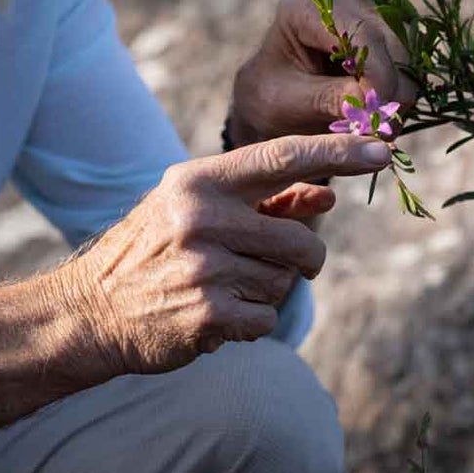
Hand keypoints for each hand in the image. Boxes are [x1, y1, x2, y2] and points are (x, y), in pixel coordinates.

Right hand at [51, 132, 392, 375]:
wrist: (91, 310)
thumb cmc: (154, 250)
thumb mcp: (197, 208)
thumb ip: (264, 200)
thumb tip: (329, 191)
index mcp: (199, 181)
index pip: (283, 157)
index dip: (338, 153)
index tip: (382, 150)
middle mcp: (201, 218)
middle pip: (301, 239)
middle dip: (303, 258)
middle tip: (276, 263)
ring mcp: (204, 268)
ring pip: (286, 283)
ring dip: (268, 290)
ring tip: (224, 286)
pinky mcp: (207, 314)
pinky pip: (267, 318)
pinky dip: (251, 322)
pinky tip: (215, 314)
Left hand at [226, 0, 418, 146]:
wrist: (270, 101)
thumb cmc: (270, 100)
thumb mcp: (290, 104)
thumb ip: (328, 100)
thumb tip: (375, 106)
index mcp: (304, 6)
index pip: (359, 31)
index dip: (378, 72)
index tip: (378, 113)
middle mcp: (342, 1)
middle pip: (390, 40)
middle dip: (392, 88)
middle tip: (384, 130)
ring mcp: (367, 15)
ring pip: (406, 54)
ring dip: (399, 94)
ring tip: (379, 128)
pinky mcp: (384, 37)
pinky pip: (408, 66)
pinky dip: (399, 94)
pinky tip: (380, 116)